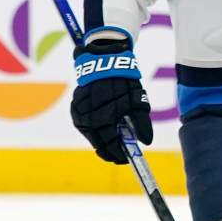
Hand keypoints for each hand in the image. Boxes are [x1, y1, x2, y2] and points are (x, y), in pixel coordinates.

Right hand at [70, 29, 151, 163]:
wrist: (105, 60)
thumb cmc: (125, 81)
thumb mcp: (138, 102)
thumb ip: (142, 124)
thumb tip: (146, 143)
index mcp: (103, 120)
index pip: (110, 146)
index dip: (118, 155)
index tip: (125, 160)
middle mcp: (87, 119)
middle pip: (98, 143)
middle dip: (109, 150)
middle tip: (120, 155)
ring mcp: (79, 113)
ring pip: (90, 134)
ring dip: (101, 139)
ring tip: (113, 143)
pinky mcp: (75, 106)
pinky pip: (84, 123)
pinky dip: (94, 128)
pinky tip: (103, 128)